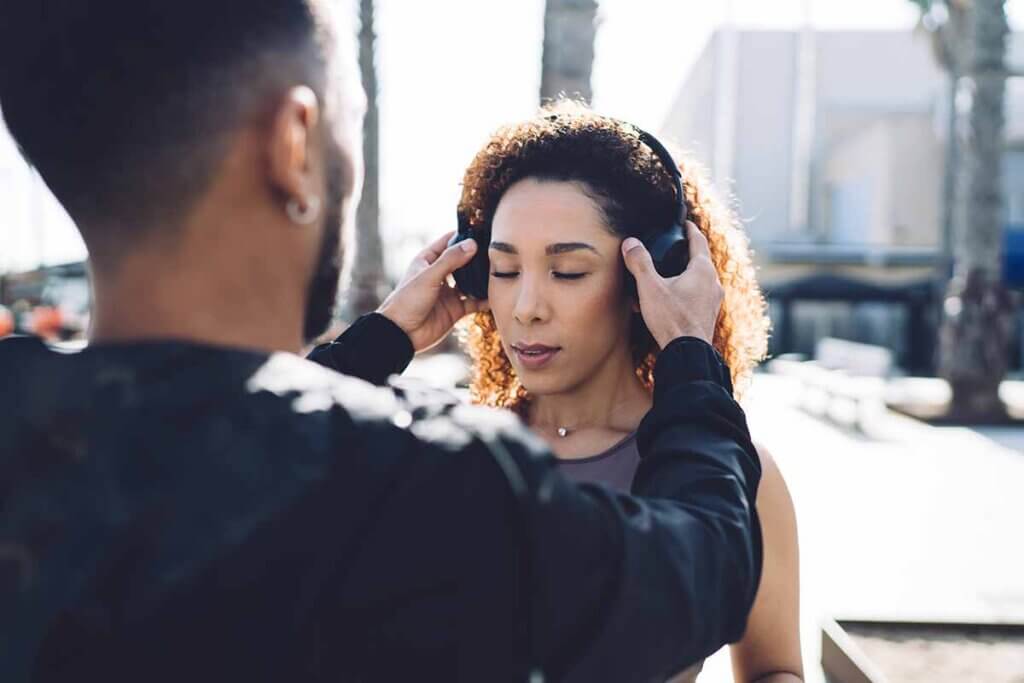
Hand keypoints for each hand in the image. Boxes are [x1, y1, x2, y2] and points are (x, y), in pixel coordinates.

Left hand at [377, 231, 489, 352]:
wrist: (401, 334)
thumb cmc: (407, 301)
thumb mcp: (428, 276)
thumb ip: (450, 260)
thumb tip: (472, 244)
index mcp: (428, 260)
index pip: (448, 242)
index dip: (464, 236)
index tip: (483, 230)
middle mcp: (439, 274)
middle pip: (463, 261)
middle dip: (478, 257)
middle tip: (498, 251)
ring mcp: (448, 292)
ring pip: (471, 282)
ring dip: (483, 279)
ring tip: (500, 271)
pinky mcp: (455, 309)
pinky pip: (474, 302)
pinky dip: (485, 300)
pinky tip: (496, 295)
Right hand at [621, 221, 722, 347]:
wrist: (686, 354)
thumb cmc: (671, 319)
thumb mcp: (650, 288)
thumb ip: (640, 263)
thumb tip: (631, 243)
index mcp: (702, 270)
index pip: (698, 241)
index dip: (689, 229)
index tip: (684, 223)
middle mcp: (712, 283)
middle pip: (699, 260)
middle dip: (685, 254)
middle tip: (672, 248)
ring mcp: (712, 301)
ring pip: (698, 280)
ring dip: (684, 275)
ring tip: (665, 276)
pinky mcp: (707, 316)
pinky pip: (696, 297)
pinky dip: (684, 293)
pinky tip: (666, 302)